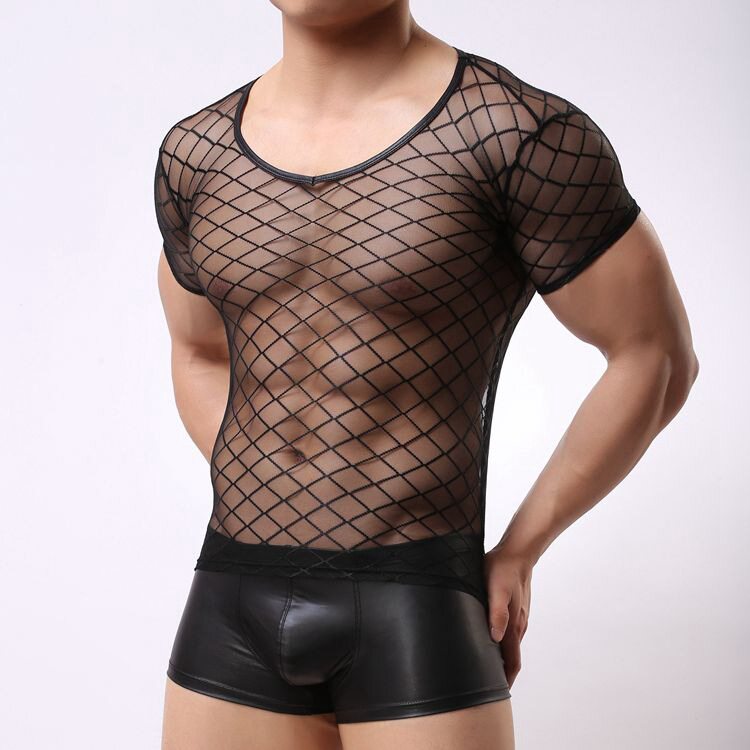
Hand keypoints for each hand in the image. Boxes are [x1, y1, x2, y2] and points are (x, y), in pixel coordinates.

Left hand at [483, 546, 532, 687]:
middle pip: (511, 658)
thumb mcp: (496, 589)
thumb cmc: (502, 569)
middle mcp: (517, 626)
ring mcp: (518, 618)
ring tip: (486, 669)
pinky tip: (491, 642)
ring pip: (510, 646)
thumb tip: (495, 637)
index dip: (505, 680)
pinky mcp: (514, 609)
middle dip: (502, 675)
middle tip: (486, 688)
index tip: (496, 695)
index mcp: (513, 625)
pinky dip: (502, 646)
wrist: (518, 552)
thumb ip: (497, 613)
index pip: (511, 662)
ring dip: (502, 660)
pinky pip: (509, 634)